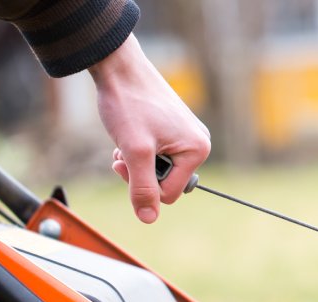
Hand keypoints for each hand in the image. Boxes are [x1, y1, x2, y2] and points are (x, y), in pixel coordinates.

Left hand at [89, 34, 209, 222]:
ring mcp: (187, 135)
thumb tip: (149, 219)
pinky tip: (130, 132)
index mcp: (198, 150)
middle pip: (166, 182)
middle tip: (121, 153)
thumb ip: (142, 188)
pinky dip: (140, 149)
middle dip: (140, 173)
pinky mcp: (175, 128)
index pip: (169, 194)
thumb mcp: (134, 152)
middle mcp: (199, 143)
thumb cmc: (129, 104)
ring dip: (137, 161)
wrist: (119, 67)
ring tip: (124, 140)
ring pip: (159, 169)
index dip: (141, 185)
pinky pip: (159, 154)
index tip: (123, 163)